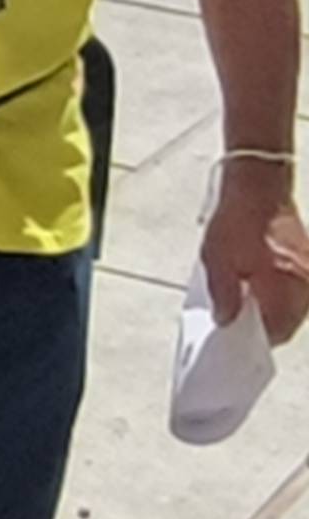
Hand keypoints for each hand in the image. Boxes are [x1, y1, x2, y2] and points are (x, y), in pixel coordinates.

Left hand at [200, 163, 308, 344]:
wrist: (256, 182)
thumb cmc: (238, 218)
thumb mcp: (218, 260)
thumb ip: (225, 296)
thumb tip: (226, 321)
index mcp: (290, 289)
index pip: (278, 331)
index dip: (253, 336)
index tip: (234, 335)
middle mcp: (307, 283)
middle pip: (286, 319)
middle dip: (260, 320)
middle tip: (233, 315)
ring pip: (289, 303)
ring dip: (267, 304)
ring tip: (238, 295)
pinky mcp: (305, 259)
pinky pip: (292, 285)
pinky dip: (274, 288)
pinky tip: (250, 280)